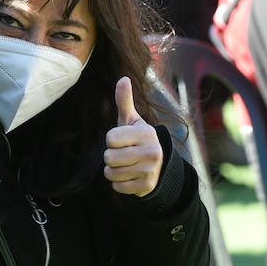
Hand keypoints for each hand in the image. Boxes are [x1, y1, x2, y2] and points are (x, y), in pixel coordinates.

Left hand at [104, 77, 162, 196]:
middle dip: (111, 157)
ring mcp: (150, 170)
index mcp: (146, 133)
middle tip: (123, 154)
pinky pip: (117, 187)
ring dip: (112, 171)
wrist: (157, 166)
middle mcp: (152, 151)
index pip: (110, 138)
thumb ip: (124, 101)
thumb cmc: (137, 139)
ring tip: (125, 165)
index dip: (111, 140)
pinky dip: (118, 183)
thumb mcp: (131, 120)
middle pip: (109, 157)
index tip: (121, 140)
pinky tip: (129, 177)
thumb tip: (123, 78)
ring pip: (111, 173)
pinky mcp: (146, 186)